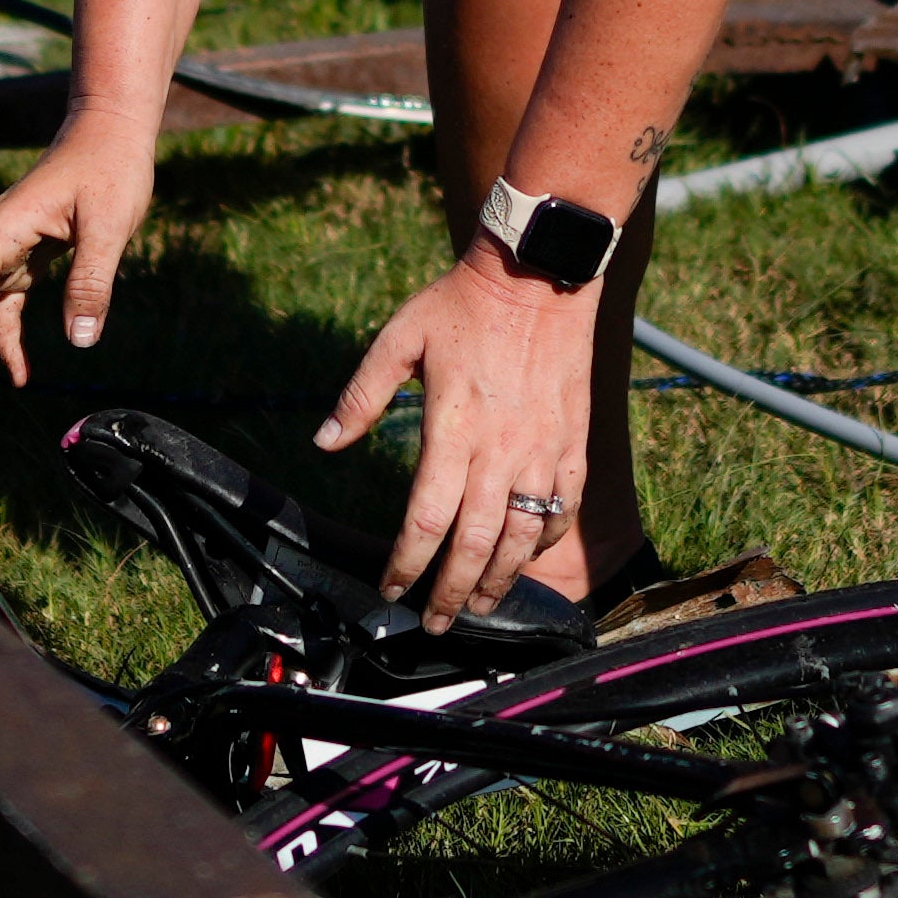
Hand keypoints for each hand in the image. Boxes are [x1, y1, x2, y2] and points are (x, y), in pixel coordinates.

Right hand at [0, 121, 159, 423]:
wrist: (111, 133)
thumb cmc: (111, 170)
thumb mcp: (110, 224)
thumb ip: (93, 279)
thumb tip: (81, 341)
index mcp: (1, 230)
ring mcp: (4, 251)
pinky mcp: (24, 258)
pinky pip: (2, 307)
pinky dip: (3, 342)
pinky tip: (20, 377)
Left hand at [330, 255, 610, 617]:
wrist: (539, 273)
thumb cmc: (462, 304)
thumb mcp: (399, 338)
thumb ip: (360, 397)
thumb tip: (324, 443)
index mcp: (453, 429)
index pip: (426, 520)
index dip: (407, 564)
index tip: (392, 590)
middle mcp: (500, 449)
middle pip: (474, 544)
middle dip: (453, 593)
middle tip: (437, 624)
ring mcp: (542, 449)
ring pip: (522, 536)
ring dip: (500, 580)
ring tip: (481, 607)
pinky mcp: (573, 442)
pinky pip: (563, 507)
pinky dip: (545, 540)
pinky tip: (527, 556)